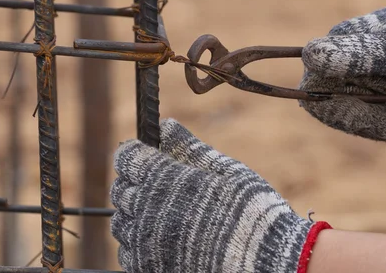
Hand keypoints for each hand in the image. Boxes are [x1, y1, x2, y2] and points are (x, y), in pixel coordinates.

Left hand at [110, 119, 330, 272]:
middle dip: (135, 183)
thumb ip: (189, 147)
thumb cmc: (250, 210)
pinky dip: (138, 244)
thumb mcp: (224, 170)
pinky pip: (128, 253)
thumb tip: (167, 126)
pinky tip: (162, 240)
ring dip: (134, 214)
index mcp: (163, 179)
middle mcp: (146, 210)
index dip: (134, 154)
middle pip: (121, 190)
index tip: (143, 154)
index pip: (127, 158)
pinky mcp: (148, 269)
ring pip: (121, 223)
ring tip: (162, 214)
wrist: (264, 260)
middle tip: (158, 186)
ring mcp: (145, 244)